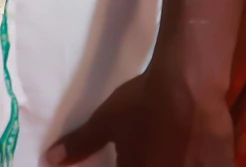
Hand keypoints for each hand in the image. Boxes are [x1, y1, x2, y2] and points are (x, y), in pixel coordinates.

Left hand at [47, 63, 229, 164]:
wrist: (188, 86)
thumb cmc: (143, 104)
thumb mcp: (106, 122)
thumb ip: (80, 144)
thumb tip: (49, 160)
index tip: (126, 158)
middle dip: (145, 162)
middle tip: (148, 152)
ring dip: (172, 161)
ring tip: (169, 148)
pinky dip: (196, 161)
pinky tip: (191, 152)